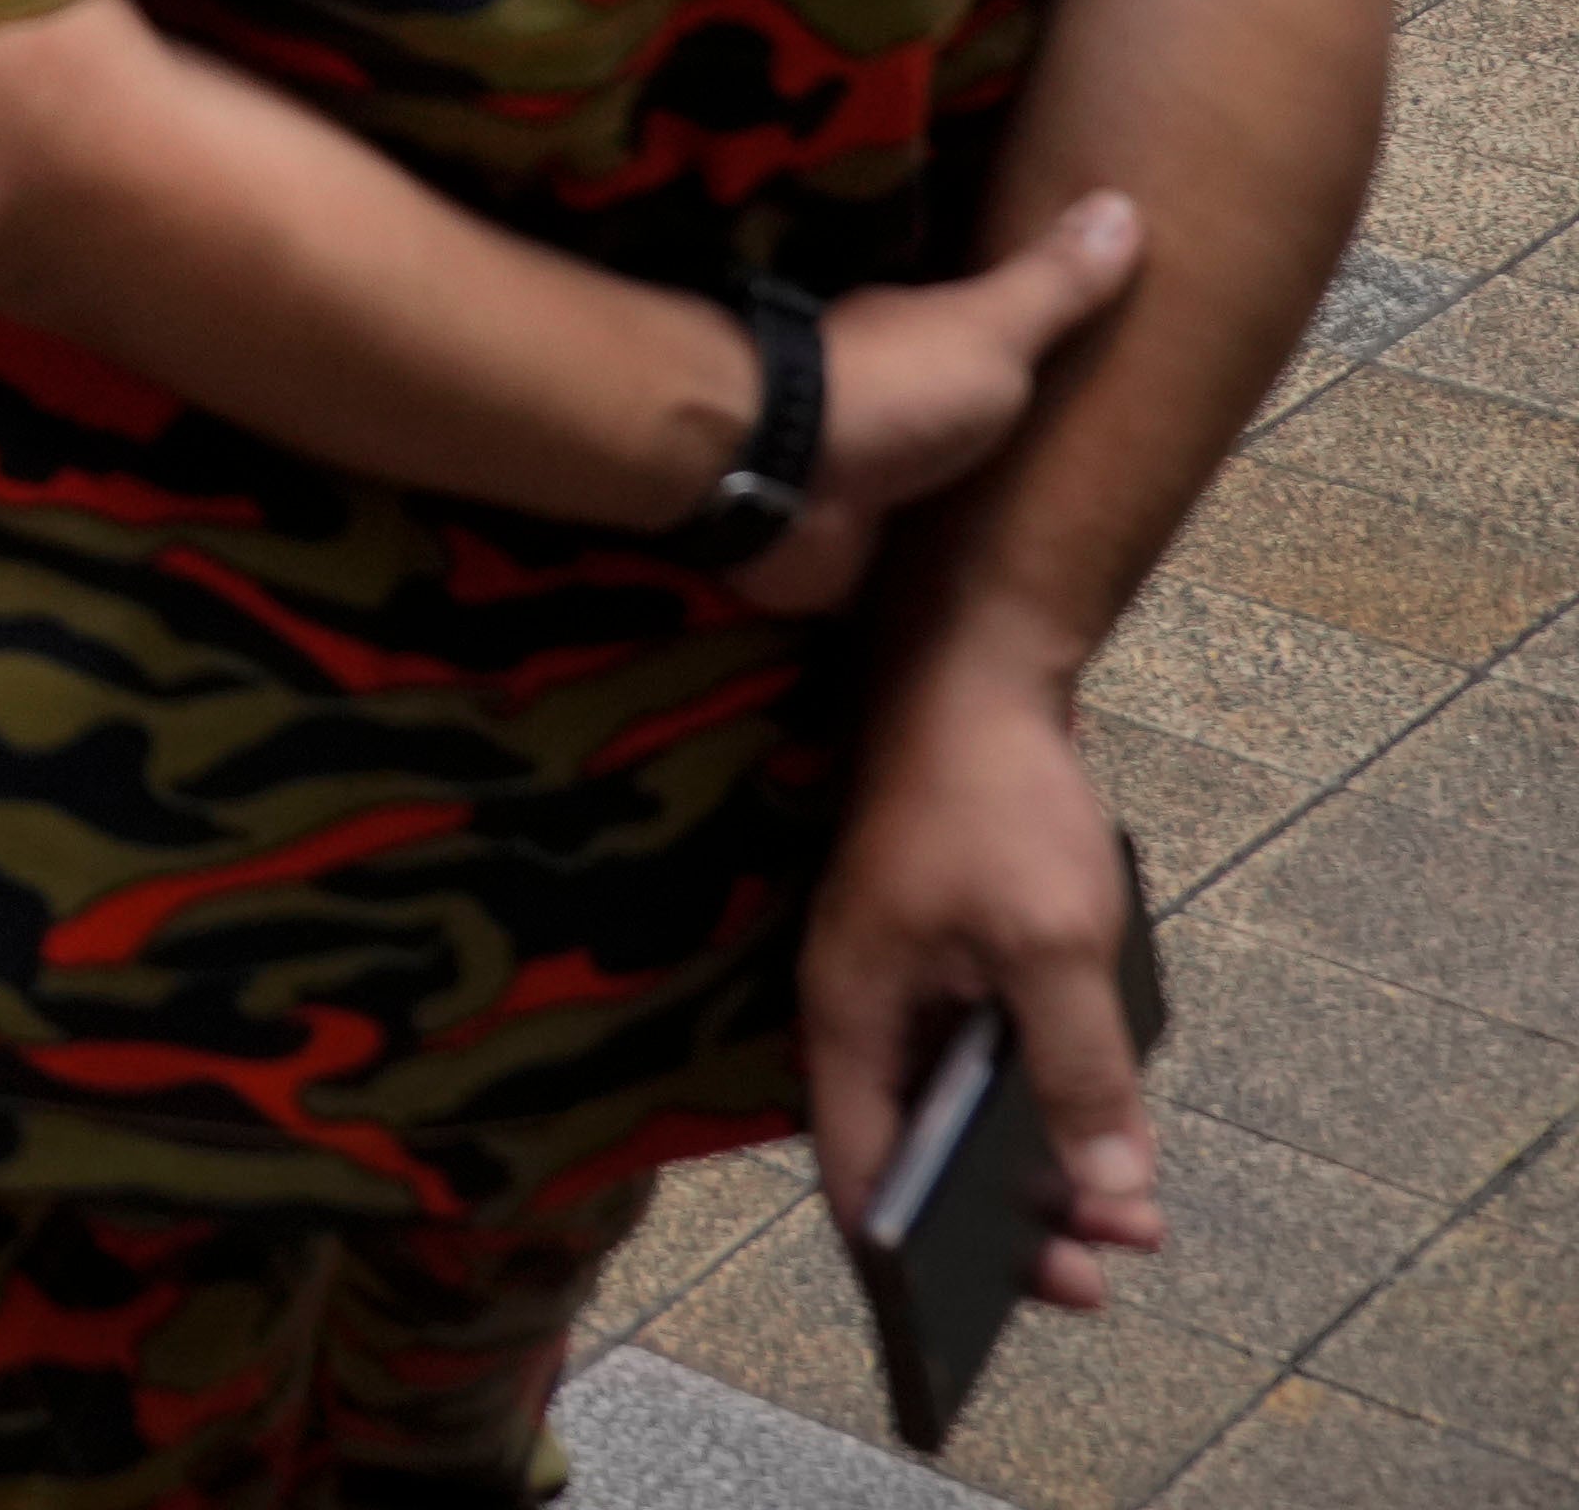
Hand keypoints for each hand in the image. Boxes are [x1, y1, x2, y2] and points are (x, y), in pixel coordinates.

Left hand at [739, 192, 1150, 613]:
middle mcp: (877, 400)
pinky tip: (977, 601)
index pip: (963, 332)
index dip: (1007, 342)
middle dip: (992, 442)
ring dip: (957, 511)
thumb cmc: (892, 389)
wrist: (788, 482)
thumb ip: (1051, 281)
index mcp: (908, 342)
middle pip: (948, 417)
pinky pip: (899, 563)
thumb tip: (1121, 201)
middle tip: (1077, 477)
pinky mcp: (852, 546)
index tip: (1058, 357)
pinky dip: (924, 578)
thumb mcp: (990, 328)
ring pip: (922, 490)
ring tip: (1051, 550)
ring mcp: (859, 475)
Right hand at [801, 647, 1159, 1313]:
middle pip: (910, 1148)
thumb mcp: (1054, 948)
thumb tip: (1113, 1194)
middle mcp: (858, 1005)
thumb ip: (1079, 1075)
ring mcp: (897, 973)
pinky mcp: (938, 945)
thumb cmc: (993, 801)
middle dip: (999, 1221)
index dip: (915, 1253)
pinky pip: (974, 1053)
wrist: (971, 663)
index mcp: (849, 1013)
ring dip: (1027, 1161)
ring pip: (950, 1102)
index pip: (859, 1168)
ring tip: (1118, 1212)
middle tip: (1093, 1273)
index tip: (999, 1304)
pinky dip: (1032, 1100)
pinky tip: (1097, 1120)